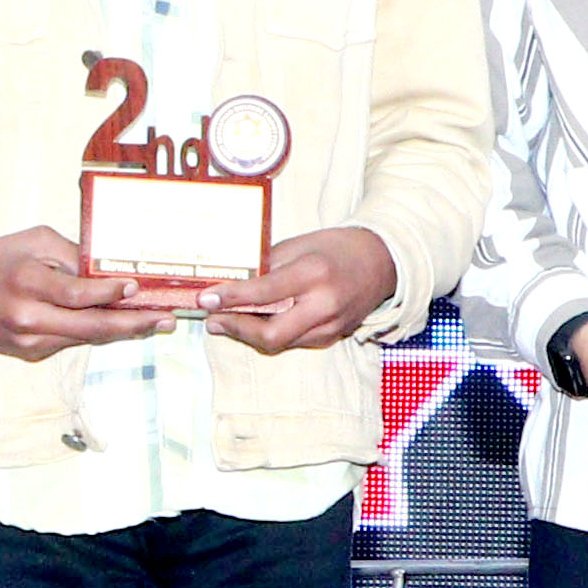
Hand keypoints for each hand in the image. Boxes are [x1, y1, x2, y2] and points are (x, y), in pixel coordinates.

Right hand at [0, 226, 195, 361]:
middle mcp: (28, 317)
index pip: (76, 294)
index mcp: (27, 282)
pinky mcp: (29, 354)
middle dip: (132, 323)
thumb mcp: (34, 241)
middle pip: (90, 327)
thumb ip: (72, 255)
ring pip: (85, 339)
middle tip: (165, 319)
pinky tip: (120, 325)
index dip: (109, 293)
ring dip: (122, 331)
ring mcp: (28, 341)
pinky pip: (70, 343)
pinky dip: (96, 334)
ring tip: (154, 323)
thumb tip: (110, 272)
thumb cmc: (0, 259)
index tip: (136, 287)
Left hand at [205, 225, 402, 358]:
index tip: (205, 300)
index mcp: (314, 273)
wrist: (382, 262)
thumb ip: (267, 266)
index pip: (264, 292)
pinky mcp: (332, 337)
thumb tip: (230, 282)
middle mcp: (324, 305)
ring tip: (225, 320)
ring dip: (248, 334)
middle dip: (236, 330)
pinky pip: (293, 342)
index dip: (231, 299)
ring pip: (279, 343)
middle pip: (271, 334)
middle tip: (212, 320)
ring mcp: (330, 326)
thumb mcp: (299, 245)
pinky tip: (254, 323)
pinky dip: (270, 334)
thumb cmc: (336, 248)